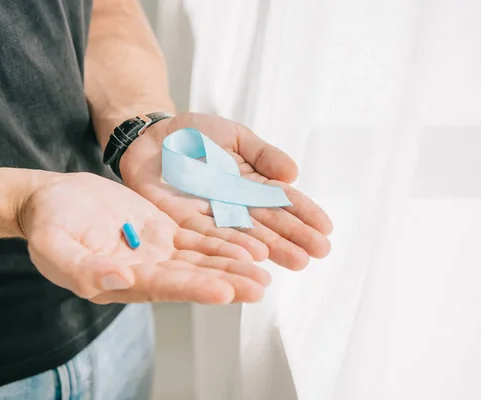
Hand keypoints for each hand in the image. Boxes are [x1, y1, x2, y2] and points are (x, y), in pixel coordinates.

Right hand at [19, 171, 268, 303]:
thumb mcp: (53, 245)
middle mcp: (146, 270)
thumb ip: (81, 267)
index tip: (225, 291)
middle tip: (261, 286)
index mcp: (121, 280)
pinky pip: (199, 237)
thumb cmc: (47, 222)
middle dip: (228, 281)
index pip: (164, 286)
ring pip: (202, 259)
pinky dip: (223, 240)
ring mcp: (158, 251)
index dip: (195, 288)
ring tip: (266, 269)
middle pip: (193, 277)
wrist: (52, 199)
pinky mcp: (164, 230)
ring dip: (233, 264)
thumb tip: (119, 280)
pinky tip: (248, 245)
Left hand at [120, 113, 332, 270]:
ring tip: (297, 260)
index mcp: (251, 184)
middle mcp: (235, 204)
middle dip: (295, 237)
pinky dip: (232, 245)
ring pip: (245, 234)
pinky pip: (209, 234)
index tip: (326, 229)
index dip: (305, 214)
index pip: (283, 201)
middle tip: (320, 252)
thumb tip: (294, 174)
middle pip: (269, 223)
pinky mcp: (183, 220)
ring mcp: (212, 214)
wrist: (153, 135)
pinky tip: (254, 256)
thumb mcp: (236, 136)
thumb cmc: (197, 134)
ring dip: (272, 248)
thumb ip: (263, 155)